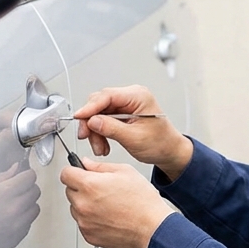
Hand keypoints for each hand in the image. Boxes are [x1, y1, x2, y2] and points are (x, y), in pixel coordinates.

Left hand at [60, 160, 172, 247]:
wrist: (152, 228)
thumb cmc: (143, 202)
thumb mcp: (125, 171)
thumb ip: (99, 166)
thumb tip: (86, 163)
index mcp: (89, 185)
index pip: (65, 174)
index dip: (73, 171)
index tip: (78, 172)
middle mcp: (83, 204)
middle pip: (70, 191)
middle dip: (81, 188)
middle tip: (101, 190)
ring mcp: (84, 222)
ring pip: (75, 208)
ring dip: (85, 204)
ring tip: (107, 205)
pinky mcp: (89, 235)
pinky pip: (83, 223)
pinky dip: (91, 220)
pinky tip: (108, 217)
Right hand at [73, 86, 192, 179]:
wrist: (169, 151)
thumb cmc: (160, 143)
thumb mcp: (134, 138)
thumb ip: (111, 128)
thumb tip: (92, 121)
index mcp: (138, 96)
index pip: (107, 96)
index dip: (90, 107)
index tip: (79, 117)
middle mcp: (131, 97)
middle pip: (100, 103)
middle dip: (91, 122)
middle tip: (87, 137)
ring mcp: (126, 104)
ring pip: (99, 112)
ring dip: (95, 130)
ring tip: (100, 147)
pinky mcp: (122, 113)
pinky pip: (104, 119)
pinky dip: (101, 132)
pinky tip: (103, 144)